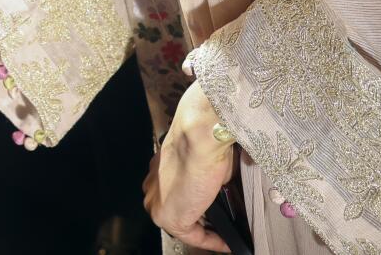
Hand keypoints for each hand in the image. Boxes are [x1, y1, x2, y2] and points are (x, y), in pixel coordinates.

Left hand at [143, 82, 236, 252]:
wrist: (201, 137)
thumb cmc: (205, 141)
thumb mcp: (206, 162)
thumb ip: (206, 178)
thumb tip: (220, 185)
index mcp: (159, 169)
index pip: (178, 195)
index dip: (199, 207)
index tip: (215, 215)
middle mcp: (152, 186)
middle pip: (179, 210)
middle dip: (202, 219)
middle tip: (225, 227)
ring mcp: (156, 203)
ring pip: (183, 223)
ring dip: (207, 230)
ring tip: (228, 235)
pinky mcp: (167, 217)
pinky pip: (191, 236)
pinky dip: (211, 241)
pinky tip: (226, 243)